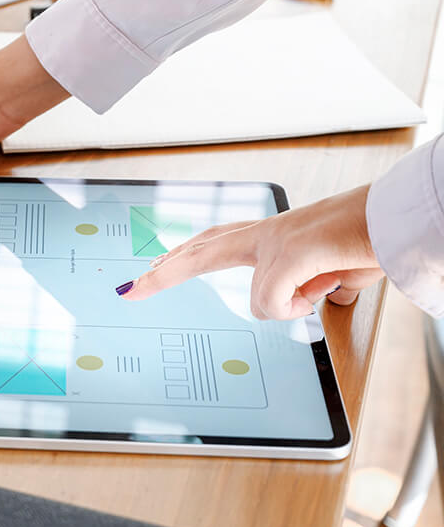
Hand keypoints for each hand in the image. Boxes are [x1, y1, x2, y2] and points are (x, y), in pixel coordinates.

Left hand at [119, 185, 383, 319]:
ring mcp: (274, 243)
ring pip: (257, 300)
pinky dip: (303, 304)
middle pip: (201, 251)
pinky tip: (324, 285)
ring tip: (326, 282)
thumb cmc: (371, 240)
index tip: (153, 267)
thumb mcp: (334, 271)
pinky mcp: (285, 255)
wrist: (395, 222)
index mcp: (274, 234)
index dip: (182, 256)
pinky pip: (277, 304)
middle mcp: (267, 233)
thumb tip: (316, 294)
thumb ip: (314, 283)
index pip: (214, 241)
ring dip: (293, 304)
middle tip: (130, 289)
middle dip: (163, 273)